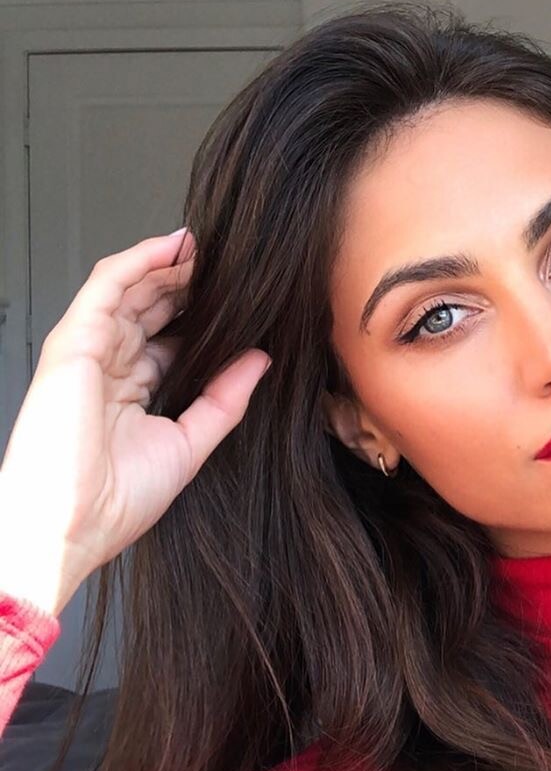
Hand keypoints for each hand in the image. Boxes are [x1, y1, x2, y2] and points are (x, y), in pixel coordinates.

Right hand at [0, 228, 270, 615]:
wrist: (69, 524)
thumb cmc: (115, 501)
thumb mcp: (189, 444)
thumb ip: (225, 400)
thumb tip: (260, 361)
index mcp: (133, 395)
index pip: (171, 342)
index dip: (204, 320)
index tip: (245, 305)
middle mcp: (110, 369)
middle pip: (153, 311)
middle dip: (191, 287)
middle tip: (232, 267)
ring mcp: (91, 351)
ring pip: (133, 290)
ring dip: (171, 266)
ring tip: (211, 247)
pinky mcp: (76, 340)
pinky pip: (109, 285)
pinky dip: (141, 261)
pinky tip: (174, 246)